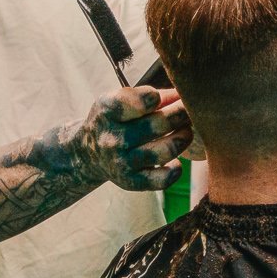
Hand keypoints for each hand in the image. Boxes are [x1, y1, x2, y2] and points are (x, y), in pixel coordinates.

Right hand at [70, 86, 193, 190]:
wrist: (89, 155)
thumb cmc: (115, 120)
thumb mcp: (120, 99)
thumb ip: (151, 95)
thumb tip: (184, 95)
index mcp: (107, 111)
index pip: (138, 101)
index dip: (156, 96)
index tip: (160, 97)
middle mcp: (112, 138)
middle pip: (159, 124)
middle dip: (181, 113)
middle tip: (187, 110)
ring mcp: (122, 163)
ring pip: (166, 150)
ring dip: (184, 137)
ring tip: (186, 131)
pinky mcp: (131, 182)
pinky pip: (163, 179)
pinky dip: (176, 169)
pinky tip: (175, 161)